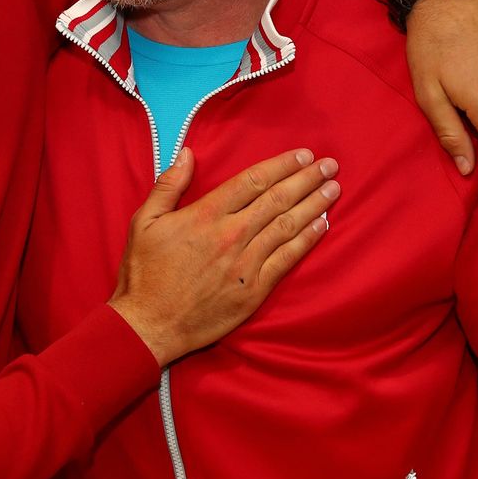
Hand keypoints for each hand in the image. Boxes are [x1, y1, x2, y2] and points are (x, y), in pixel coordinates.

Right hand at [109, 148, 337, 365]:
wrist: (149, 324)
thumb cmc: (144, 272)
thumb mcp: (145, 221)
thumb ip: (168, 185)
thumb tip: (188, 153)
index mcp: (204, 215)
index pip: (252, 181)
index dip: (281, 165)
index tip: (302, 155)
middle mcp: (230, 235)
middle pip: (277, 199)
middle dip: (306, 179)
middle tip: (329, 165)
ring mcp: (245, 264)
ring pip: (287, 226)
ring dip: (314, 205)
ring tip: (333, 189)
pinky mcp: (254, 290)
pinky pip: (287, 259)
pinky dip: (307, 240)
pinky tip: (323, 225)